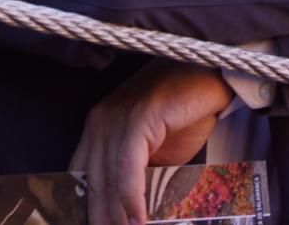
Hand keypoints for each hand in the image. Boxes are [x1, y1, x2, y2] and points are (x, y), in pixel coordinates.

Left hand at [69, 61, 232, 224]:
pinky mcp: (138, 117)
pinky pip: (129, 166)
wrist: (209, 77)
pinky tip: (139, 219)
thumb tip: (128, 216)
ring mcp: (116, 118)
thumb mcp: (155, 154)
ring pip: (108, 179)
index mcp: (97, 130)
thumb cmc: (184, 114)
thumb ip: (138, 178)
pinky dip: (132, 197)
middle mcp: (99, 123)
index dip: (85, 211)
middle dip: (101, 220)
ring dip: (117, 217)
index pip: (79, 179)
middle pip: (91, 184)